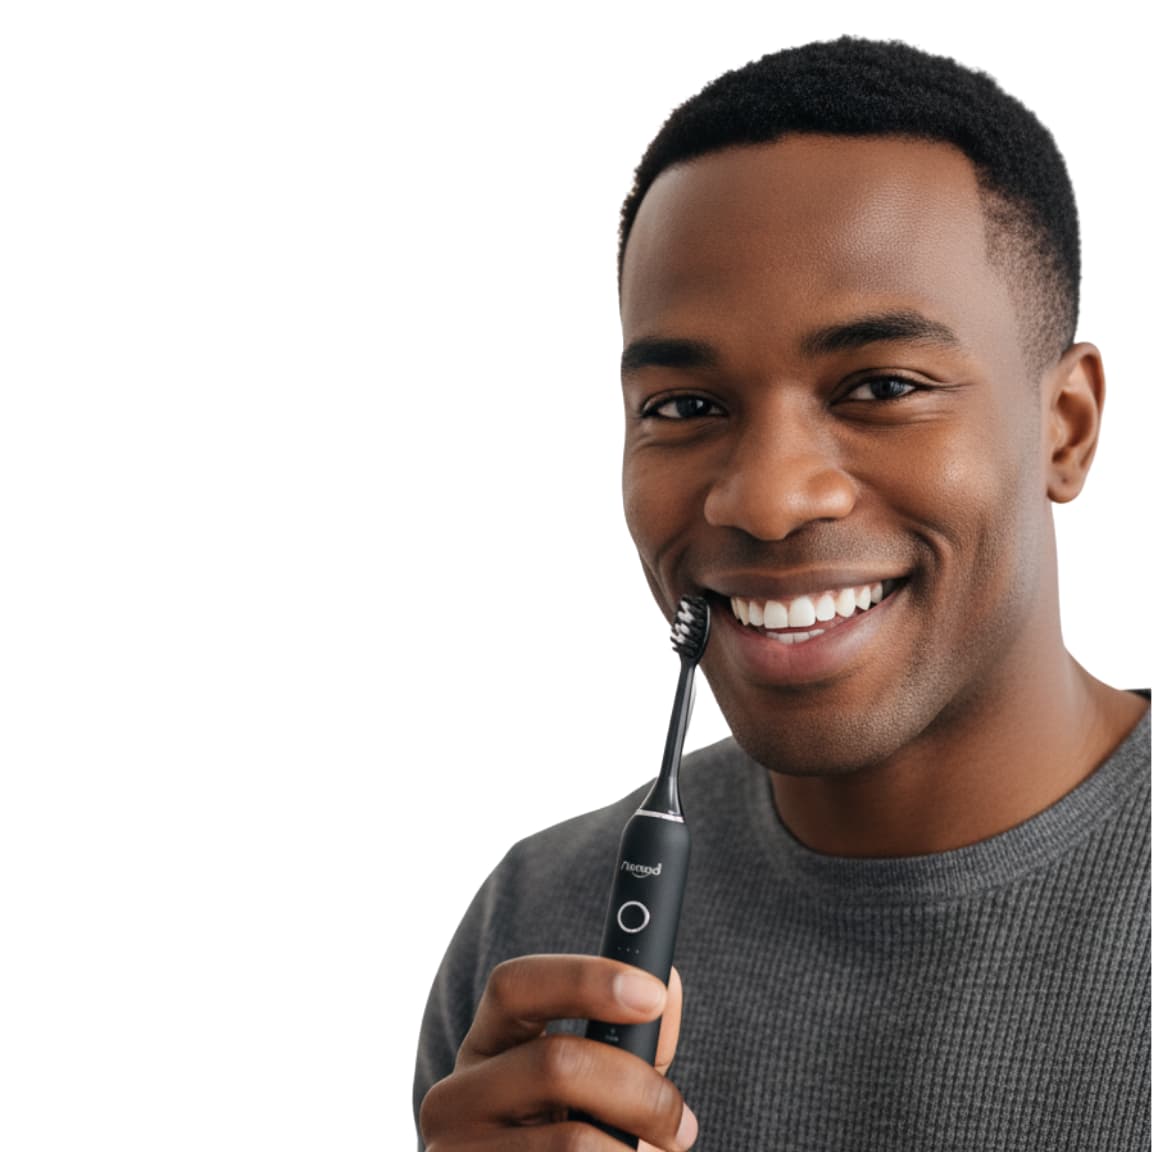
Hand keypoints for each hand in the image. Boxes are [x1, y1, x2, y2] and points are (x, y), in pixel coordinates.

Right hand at [419, 954, 696, 1149]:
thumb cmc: (576, 1140)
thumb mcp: (598, 1085)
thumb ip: (632, 1036)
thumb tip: (667, 983)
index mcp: (487, 1045)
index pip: (515, 985)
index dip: (584, 979)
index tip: (653, 994)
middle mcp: (457, 1095)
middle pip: (555, 1063)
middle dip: (638, 1088)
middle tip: (680, 1120)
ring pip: (573, 1142)